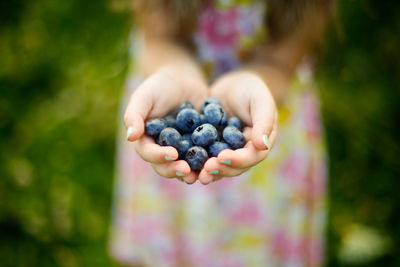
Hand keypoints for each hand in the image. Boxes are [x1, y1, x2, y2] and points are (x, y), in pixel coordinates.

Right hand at [124, 69, 207, 183]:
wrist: (184, 80)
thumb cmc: (159, 86)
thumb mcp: (145, 96)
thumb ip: (134, 115)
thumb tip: (131, 137)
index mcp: (146, 140)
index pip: (148, 152)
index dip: (158, 156)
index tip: (172, 154)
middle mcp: (162, 150)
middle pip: (165, 166)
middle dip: (175, 170)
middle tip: (187, 170)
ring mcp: (182, 150)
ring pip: (185, 167)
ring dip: (193, 172)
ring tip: (202, 174)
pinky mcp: (199, 147)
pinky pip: (204, 158)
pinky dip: (209, 161)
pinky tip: (218, 162)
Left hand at [198, 71, 278, 183]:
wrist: (233, 85)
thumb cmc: (251, 89)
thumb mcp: (260, 100)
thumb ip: (263, 121)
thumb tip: (262, 146)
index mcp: (259, 145)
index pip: (251, 157)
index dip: (237, 160)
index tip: (222, 157)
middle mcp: (243, 153)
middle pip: (234, 167)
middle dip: (220, 168)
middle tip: (206, 169)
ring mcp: (227, 152)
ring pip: (218, 166)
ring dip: (207, 172)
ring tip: (195, 175)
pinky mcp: (211, 148)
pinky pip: (204, 157)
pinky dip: (195, 162)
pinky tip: (183, 164)